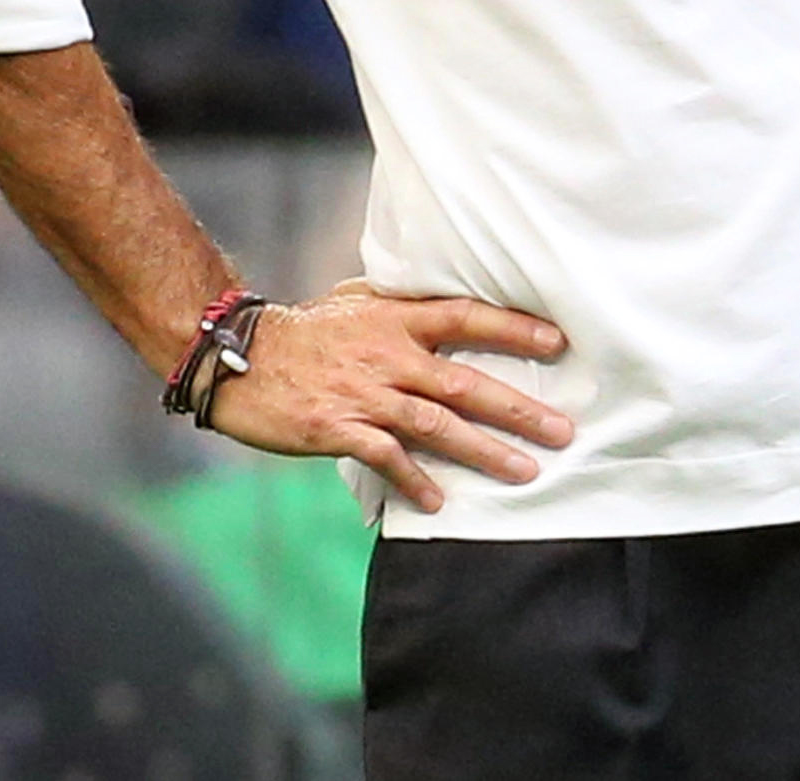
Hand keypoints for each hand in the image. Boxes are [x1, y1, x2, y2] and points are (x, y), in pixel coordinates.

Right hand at [207, 278, 573, 510]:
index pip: (466, 316)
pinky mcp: (336, 428)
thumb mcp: (356, 301)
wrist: (237, 358)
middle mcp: (388, 355)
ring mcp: (364, 394)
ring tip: (525, 471)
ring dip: (484, 451)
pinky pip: (386, 457)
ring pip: (436, 425)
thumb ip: (401, 303)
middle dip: (518, 408)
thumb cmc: (303, 330)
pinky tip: (438, 502)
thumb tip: (440, 297)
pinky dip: (414, 480)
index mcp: (396, 320)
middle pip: (465, 382)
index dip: (513, 328)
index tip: (558, 342)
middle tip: (563, 430)